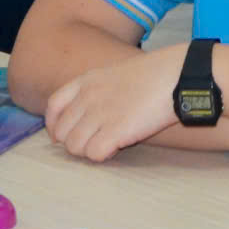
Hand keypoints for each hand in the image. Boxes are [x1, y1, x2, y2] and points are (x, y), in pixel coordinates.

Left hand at [42, 50, 178, 161]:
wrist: (175, 75)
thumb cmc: (153, 76)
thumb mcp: (115, 73)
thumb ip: (97, 91)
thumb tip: (88, 115)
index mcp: (86, 81)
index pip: (53, 106)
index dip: (55, 125)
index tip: (63, 135)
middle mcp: (87, 97)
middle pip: (62, 131)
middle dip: (74, 141)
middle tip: (93, 142)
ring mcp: (100, 114)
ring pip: (74, 146)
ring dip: (89, 150)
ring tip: (108, 144)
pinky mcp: (115, 131)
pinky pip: (93, 154)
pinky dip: (103, 156)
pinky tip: (117, 148)